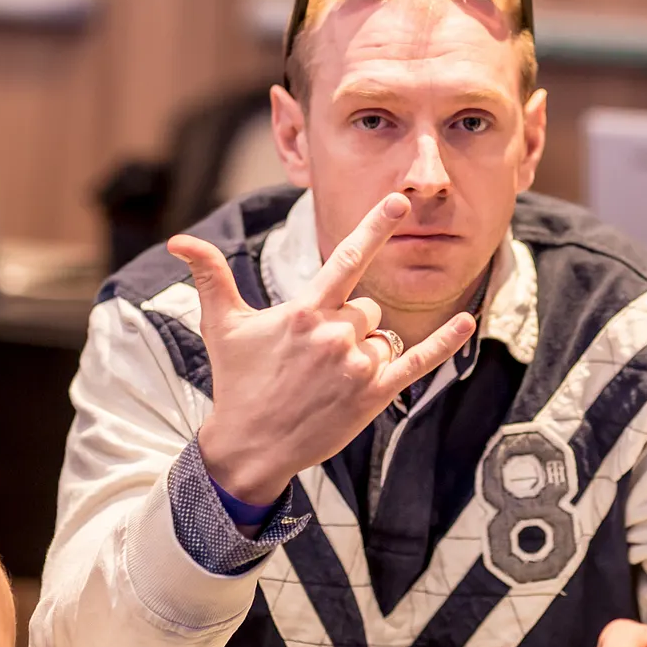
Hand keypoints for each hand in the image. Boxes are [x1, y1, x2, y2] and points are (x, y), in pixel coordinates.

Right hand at [174, 192, 476, 503]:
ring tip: (328, 378)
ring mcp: (358, 366)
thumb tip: (179, 240)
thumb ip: (210, 277)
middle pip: (366, 308)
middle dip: (347, 325)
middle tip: (313, 358)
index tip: (398, 200)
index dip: (374, 226)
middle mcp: (335, 334)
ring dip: (364, 350)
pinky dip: (445, 341)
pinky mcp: (375, 396)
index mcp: (304, 311)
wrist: (250, 446)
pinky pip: (419, 361)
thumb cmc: (237, 383)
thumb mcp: (221, 327)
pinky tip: (467, 321)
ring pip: (382, 336)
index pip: (345, 258)